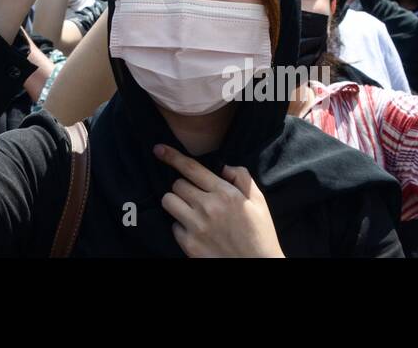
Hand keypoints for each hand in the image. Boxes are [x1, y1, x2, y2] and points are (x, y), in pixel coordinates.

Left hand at [155, 146, 283, 256]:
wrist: (257, 267)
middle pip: (177, 184)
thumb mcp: (258, 201)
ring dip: (176, 203)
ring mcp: (196, 226)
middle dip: (184, 187)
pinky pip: (173, 226)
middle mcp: (208, 207)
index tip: (158, 149)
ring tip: (190, 211)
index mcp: (225, 194)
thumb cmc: (259, 234)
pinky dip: (181, 226)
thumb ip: (242, 178)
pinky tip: (195, 231)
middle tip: (196, 198)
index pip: (192, 168)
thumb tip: (224, 167)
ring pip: (168, 201)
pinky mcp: (188, 244)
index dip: (172, 156)